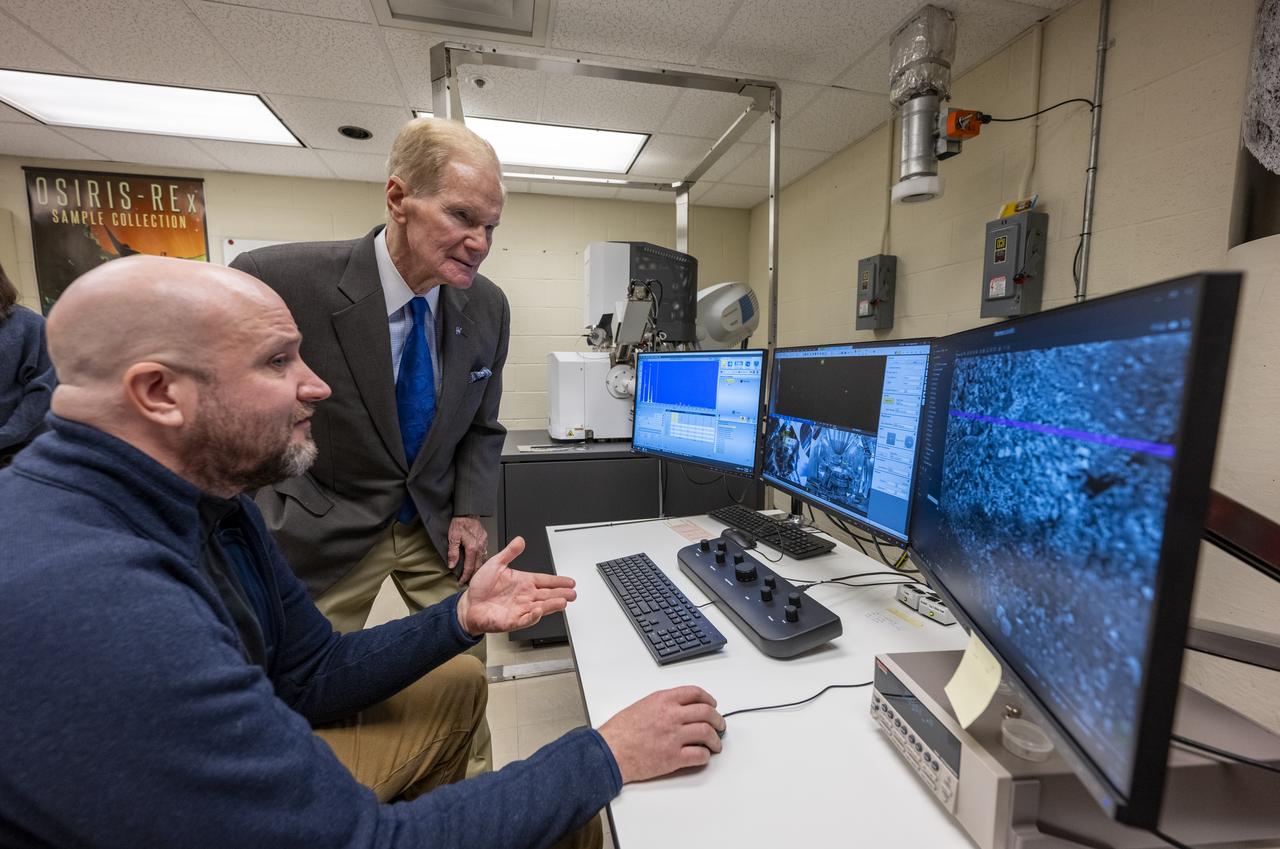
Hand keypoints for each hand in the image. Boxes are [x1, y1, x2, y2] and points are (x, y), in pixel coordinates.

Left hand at [448, 515, 487, 583]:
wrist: (467, 512)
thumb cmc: (459, 523)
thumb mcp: (452, 537)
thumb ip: (453, 552)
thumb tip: (452, 565)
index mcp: (472, 548)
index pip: (469, 567)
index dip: (465, 576)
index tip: (461, 582)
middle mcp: (480, 547)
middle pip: (478, 566)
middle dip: (473, 575)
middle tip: (468, 582)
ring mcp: (484, 543)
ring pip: (482, 560)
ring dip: (478, 568)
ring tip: (473, 575)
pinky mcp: (485, 539)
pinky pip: (484, 553)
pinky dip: (481, 560)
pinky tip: (478, 562)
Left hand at [455, 536, 577, 634]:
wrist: (468, 605)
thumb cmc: (481, 587)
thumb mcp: (495, 564)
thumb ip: (509, 553)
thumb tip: (520, 540)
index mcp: (523, 582)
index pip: (544, 580)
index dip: (558, 581)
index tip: (570, 581)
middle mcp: (525, 596)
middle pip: (547, 594)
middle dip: (561, 593)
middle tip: (573, 593)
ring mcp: (520, 608)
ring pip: (541, 607)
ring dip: (552, 605)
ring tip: (563, 601)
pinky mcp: (513, 620)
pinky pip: (526, 618)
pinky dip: (534, 615)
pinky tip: (540, 610)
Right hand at [598, 686, 724, 782]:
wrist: (610, 751)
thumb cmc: (620, 731)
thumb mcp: (642, 705)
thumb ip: (662, 704)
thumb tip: (680, 709)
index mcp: (663, 700)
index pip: (695, 693)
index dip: (708, 699)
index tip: (712, 704)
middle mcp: (672, 715)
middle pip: (706, 712)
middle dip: (718, 719)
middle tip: (720, 725)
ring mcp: (674, 736)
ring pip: (707, 733)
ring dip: (716, 739)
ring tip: (716, 744)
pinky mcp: (674, 757)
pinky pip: (699, 755)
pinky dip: (705, 756)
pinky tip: (703, 756)